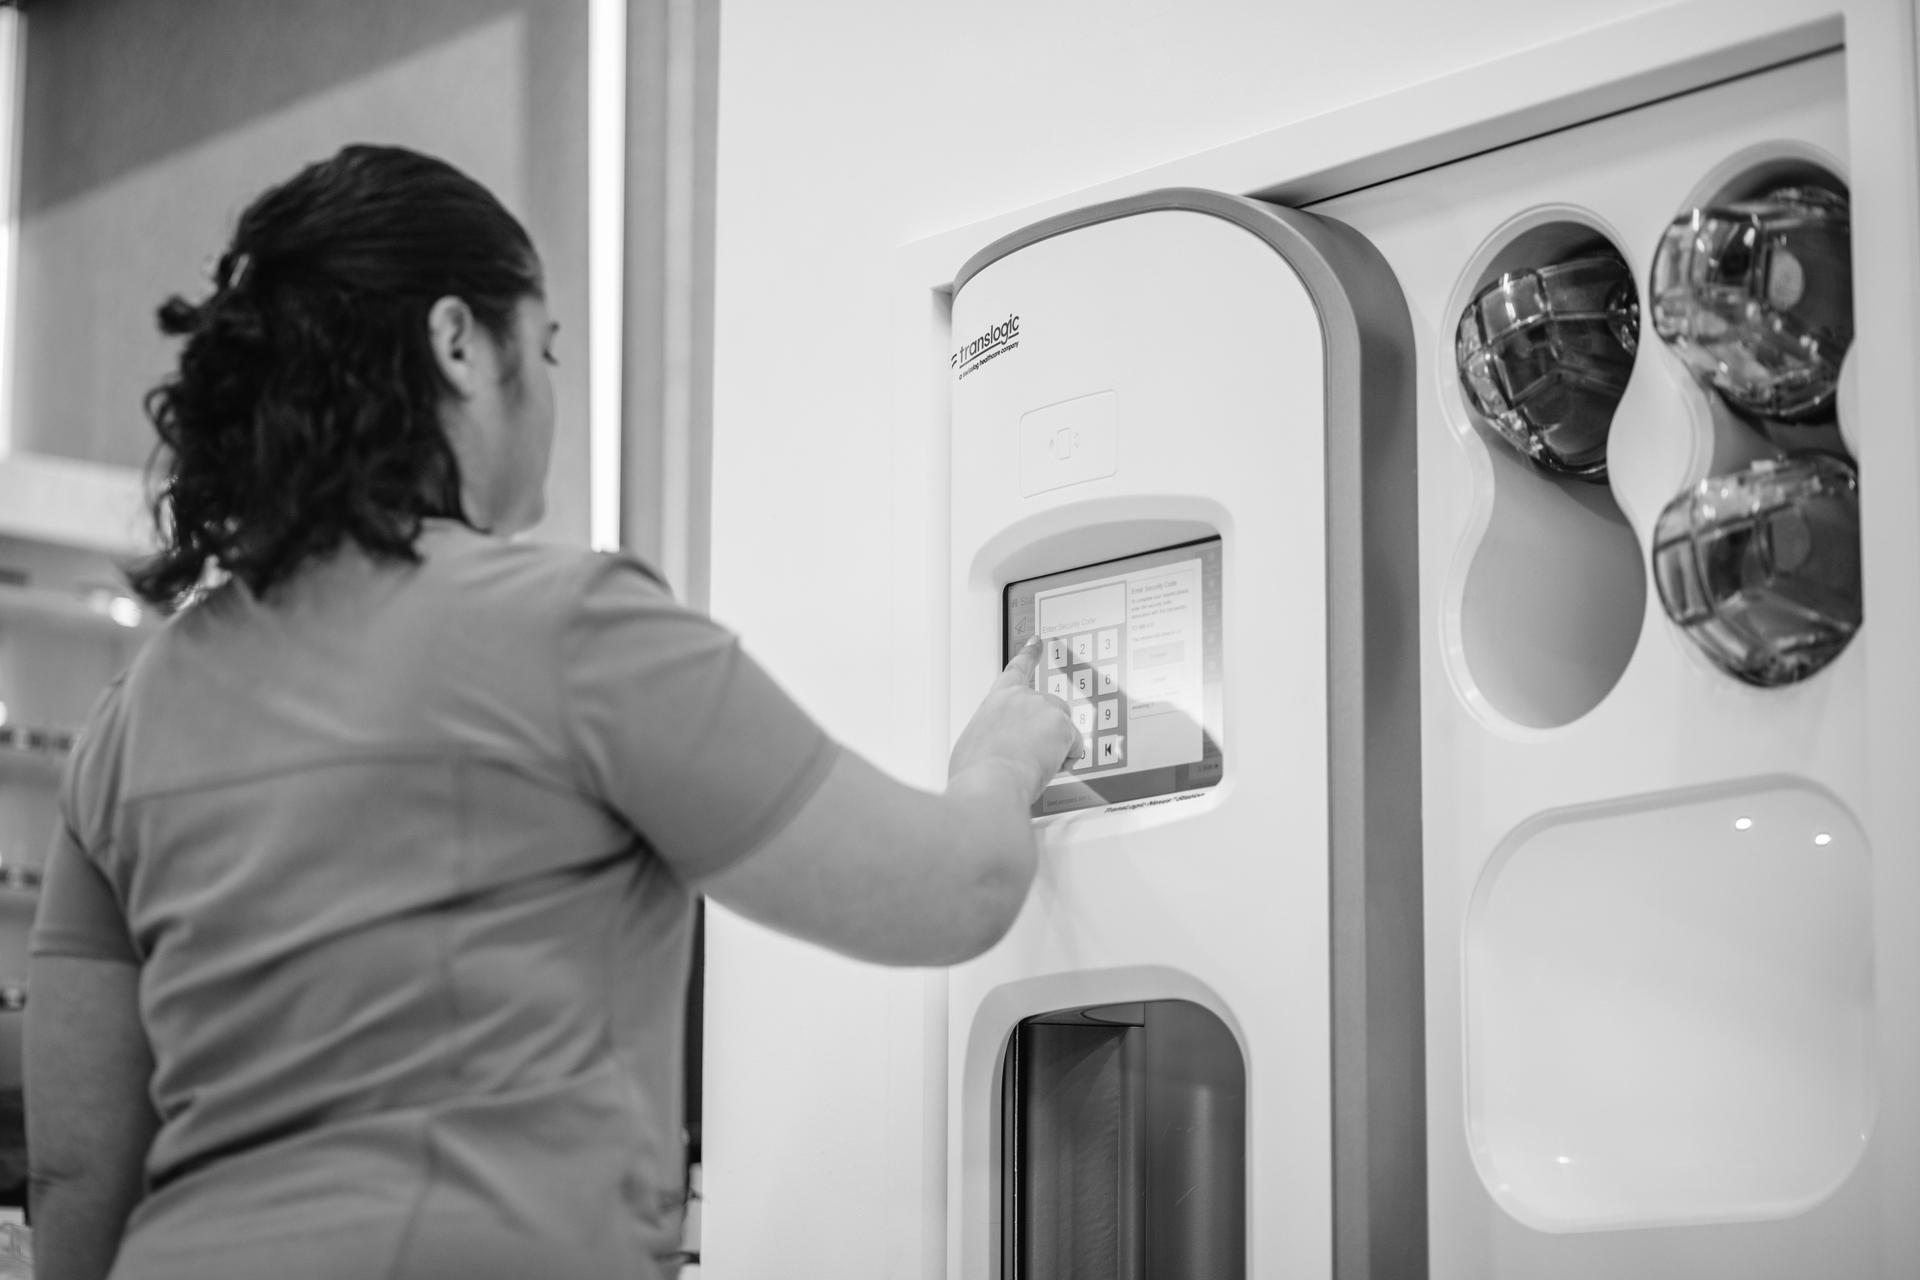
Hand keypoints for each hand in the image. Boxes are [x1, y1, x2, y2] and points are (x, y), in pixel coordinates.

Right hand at [948, 637, 1080, 801]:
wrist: (989, 783)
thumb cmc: (976, 772)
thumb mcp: (973, 745)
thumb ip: (991, 735)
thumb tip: (995, 747)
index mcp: (997, 700)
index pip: (1017, 669)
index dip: (1029, 654)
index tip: (1037, 641)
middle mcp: (1022, 698)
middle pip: (1050, 708)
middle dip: (1048, 732)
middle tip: (1030, 757)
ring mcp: (1044, 708)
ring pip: (1063, 728)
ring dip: (1056, 747)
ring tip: (1033, 764)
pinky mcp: (1062, 725)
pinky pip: (1075, 747)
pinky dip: (1066, 761)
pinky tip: (1045, 767)